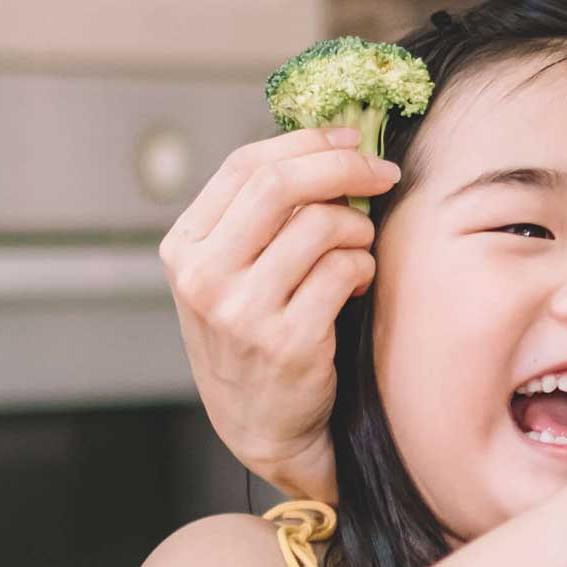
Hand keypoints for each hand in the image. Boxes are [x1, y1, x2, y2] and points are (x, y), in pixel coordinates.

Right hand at [159, 128, 395, 502]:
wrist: (260, 426)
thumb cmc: (254, 336)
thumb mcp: (229, 274)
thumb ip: (258, 217)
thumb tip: (329, 143)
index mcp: (184, 248)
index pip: (246, 166)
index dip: (308, 143)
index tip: (352, 140)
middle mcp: (203, 277)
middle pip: (282, 185)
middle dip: (345, 168)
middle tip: (382, 174)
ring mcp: (242, 312)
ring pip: (322, 226)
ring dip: (358, 230)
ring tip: (358, 251)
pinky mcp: (287, 342)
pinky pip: (345, 271)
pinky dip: (363, 269)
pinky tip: (354, 288)